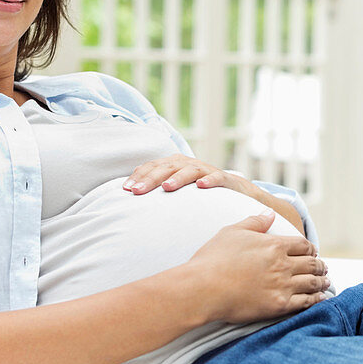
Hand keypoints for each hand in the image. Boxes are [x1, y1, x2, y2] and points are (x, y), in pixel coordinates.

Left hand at [124, 154, 258, 198]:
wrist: (237, 193)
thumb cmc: (200, 193)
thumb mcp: (177, 190)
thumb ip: (157, 191)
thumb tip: (130, 199)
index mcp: (174, 165)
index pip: (153, 167)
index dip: (139, 176)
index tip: (125, 189)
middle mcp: (188, 164)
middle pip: (166, 167)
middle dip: (150, 178)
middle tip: (137, 191)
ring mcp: (207, 171)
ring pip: (189, 170)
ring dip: (177, 177)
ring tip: (166, 187)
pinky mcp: (225, 179)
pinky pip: (217, 178)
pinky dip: (209, 180)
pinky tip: (202, 186)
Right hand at [188, 210, 329, 323]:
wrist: (202, 288)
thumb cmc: (213, 258)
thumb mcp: (232, 231)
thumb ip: (255, 222)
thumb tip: (269, 213)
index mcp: (274, 244)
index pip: (304, 245)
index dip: (310, 249)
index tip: (312, 253)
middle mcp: (283, 264)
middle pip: (312, 264)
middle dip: (319, 266)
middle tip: (323, 268)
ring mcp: (282, 286)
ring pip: (312, 283)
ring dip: (321, 282)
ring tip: (325, 283)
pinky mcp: (278, 306)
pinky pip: (306, 303)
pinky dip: (316, 300)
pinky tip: (319, 300)